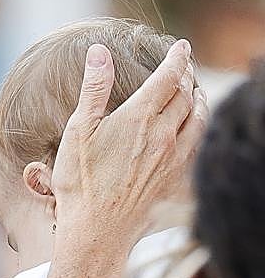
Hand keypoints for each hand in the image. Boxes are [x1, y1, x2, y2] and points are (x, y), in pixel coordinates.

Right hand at [52, 39, 206, 262]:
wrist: (98, 230)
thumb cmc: (81, 183)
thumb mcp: (78, 132)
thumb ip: (93, 89)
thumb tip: (99, 52)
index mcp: (140, 117)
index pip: (169, 75)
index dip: (177, 57)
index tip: (180, 46)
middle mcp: (164, 133)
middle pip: (186, 94)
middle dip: (186, 75)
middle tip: (183, 66)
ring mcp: (173, 156)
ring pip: (198, 117)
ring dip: (198, 99)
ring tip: (194, 91)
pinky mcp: (176, 177)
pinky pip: (197, 143)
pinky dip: (199, 126)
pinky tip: (193, 128)